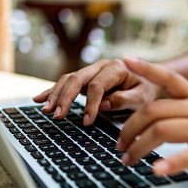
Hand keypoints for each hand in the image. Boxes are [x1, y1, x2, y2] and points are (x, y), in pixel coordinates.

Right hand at [33, 59, 160, 124]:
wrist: (149, 80)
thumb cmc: (147, 90)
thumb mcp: (143, 97)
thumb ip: (125, 100)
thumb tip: (103, 105)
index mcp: (116, 68)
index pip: (98, 85)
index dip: (91, 104)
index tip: (88, 122)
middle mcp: (101, 65)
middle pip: (77, 79)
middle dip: (66, 97)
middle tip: (58, 115)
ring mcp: (91, 70)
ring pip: (68, 79)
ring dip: (55, 95)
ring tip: (46, 111)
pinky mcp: (85, 78)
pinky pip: (66, 82)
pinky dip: (52, 91)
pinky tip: (39, 99)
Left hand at [118, 56, 187, 176]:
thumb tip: (160, 120)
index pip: (170, 78)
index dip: (147, 68)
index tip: (125, 60)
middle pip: (154, 110)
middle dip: (129, 128)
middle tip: (119, 145)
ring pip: (164, 130)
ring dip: (140, 147)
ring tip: (128, 160)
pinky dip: (171, 163)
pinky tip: (157, 170)